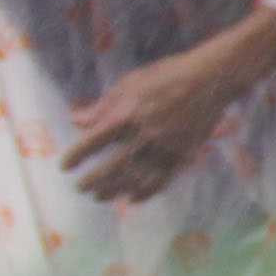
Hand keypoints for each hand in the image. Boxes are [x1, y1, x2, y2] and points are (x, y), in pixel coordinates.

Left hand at [60, 33, 272, 206]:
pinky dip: (144, 193)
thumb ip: (101, 107)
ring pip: (135, 178)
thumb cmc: (165, 76)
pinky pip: (161, 180)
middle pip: (112, 167)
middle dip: (93, 181)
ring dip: (114, 191)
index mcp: (127, 115)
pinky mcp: (183, 154)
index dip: (76, 157)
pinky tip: (132, 199)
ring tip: (99, 197)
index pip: (93, 142)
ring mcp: (165, 147)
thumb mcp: (128, 85)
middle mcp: (144, 134)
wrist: (210, 79)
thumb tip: (75, 121)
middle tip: (80, 188)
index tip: (64, 167)